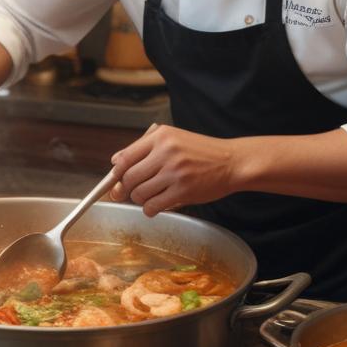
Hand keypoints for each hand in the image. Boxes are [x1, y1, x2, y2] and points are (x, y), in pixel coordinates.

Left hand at [109, 125, 239, 216]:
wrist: (232, 162)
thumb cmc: (201, 152)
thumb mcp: (173, 139)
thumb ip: (144, 148)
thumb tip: (115, 163)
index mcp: (161, 136)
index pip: (125, 157)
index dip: (116, 173)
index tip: (115, 181)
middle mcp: (166, 152)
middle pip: (129, 178)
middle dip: (126, 189)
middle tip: (133, 191)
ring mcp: (175, 172)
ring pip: (139, 193)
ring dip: (140, 199)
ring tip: (151, 196)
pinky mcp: (183, 191)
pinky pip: (153, 206)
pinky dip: (150, 209)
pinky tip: (157, 205)